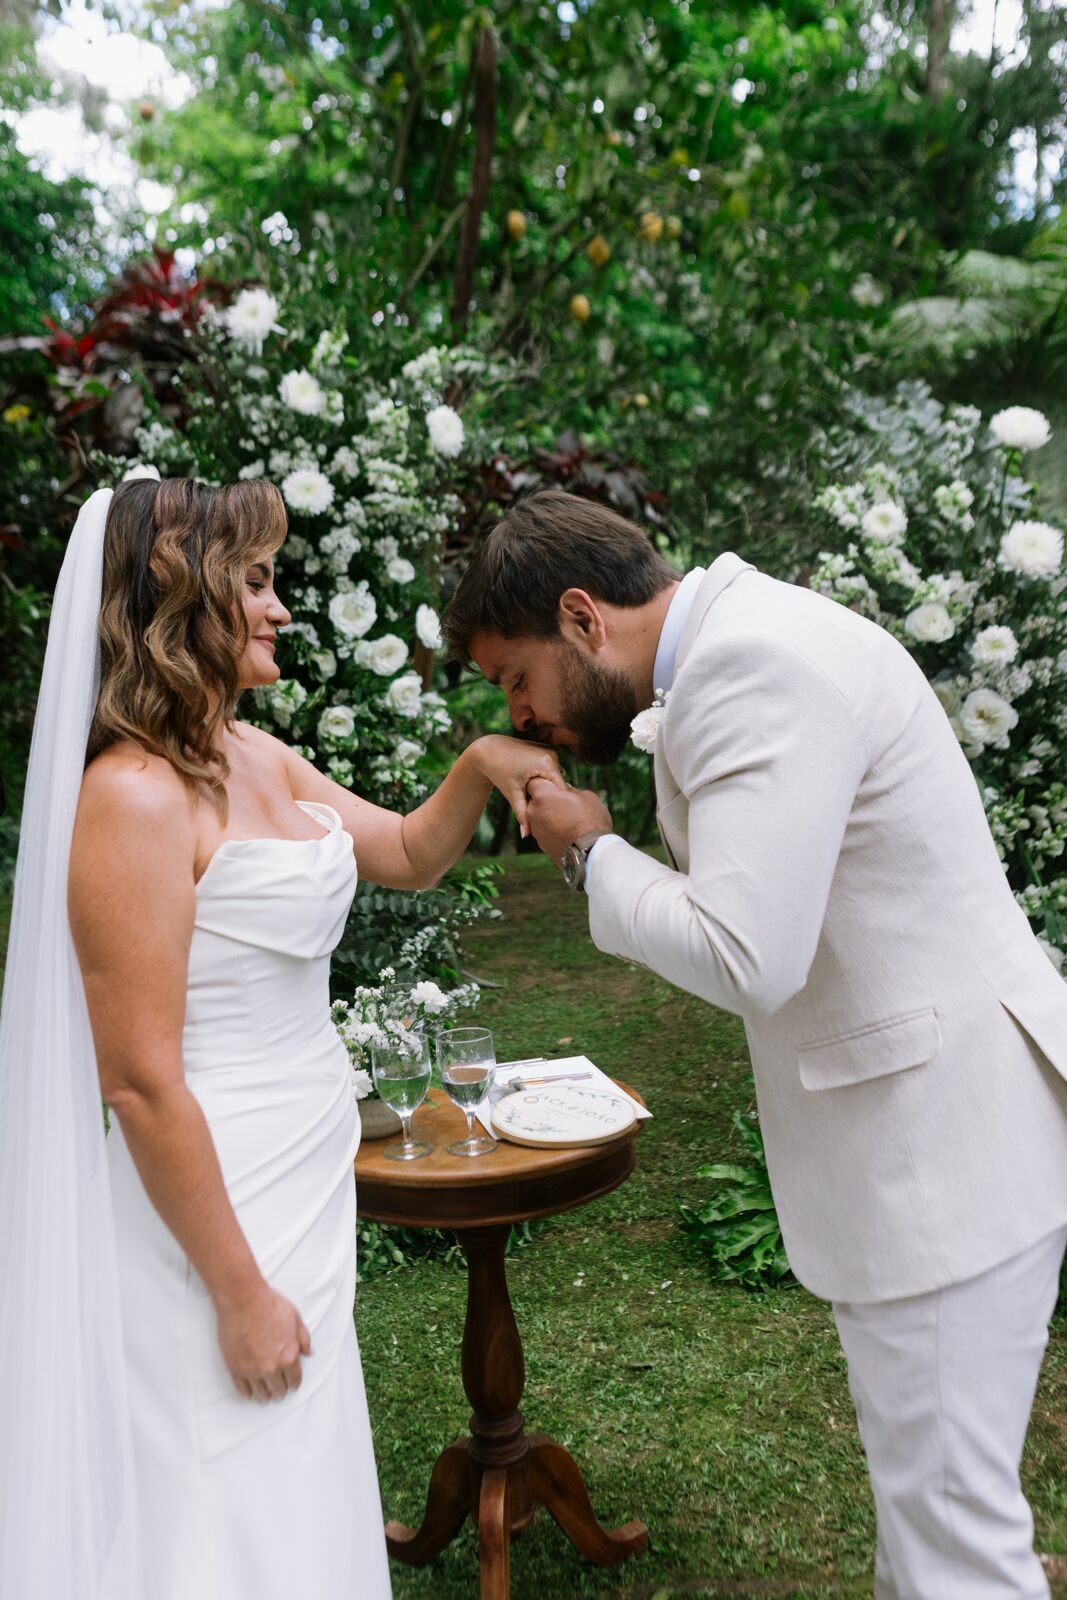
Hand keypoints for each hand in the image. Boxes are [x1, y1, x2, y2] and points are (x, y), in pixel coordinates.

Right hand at [215, 1280, 311, 1401]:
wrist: (243, 1300)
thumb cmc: (270, 1305)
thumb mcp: (295, 1318)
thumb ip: (304, 1338)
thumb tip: (308, 1353)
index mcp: (290, 1356)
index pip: (295, 1380)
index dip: (294, 1383)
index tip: (291, 1384)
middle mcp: (272, 1367)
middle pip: (278, 1390)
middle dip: (280, 1391)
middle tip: (278, 1391)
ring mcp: (252, 1370)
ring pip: (261, 1394)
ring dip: (265, 1395)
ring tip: (265, 1394)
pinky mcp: (235, 1368)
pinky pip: (243, 1390)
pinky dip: (248, 1393)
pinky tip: (250, 1392)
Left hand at [466, 734, 565, 837]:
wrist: (487, 750)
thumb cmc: (497, 771)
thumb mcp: (512, 793)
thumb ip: (522, 814)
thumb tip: (526, 835)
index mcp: (547, 763)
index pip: (560, 789)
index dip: (554, 803)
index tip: (549, 814)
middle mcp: (552, 754)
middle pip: (558, 784)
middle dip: (549, 796)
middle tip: (539, 807)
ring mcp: (550, 750)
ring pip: (554, 777)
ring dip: (546, 787)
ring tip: (532, 794)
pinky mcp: (546, 750)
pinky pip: (549, 770)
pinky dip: (543, 779)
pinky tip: (531, 784)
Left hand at [525, 778, 612, 867]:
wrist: (590, 853)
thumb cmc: (590, 821)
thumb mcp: (587, 796)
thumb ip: (572, 791)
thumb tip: (567, 791)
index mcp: (543, 796)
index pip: (534, 782)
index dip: (545, 783)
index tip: (556, 786)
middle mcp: (533, 812)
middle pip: (534, 801)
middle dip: (545, 800)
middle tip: (564, 802)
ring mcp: (536, 830)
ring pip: (538, 817)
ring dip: (548, 816)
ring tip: (568, 820)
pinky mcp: (541, 845)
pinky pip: (544, 831)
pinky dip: (552, 830)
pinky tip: (567, 832)